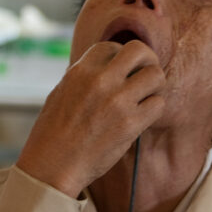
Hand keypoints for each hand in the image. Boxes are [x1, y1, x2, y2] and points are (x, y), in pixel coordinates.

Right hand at [16, 40, 164, 197]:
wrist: (53, 165)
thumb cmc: (53, 132)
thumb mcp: (60, 92)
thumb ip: (82, 76)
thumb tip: (102, 66)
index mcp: (81, 70)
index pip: (113, 46)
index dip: (120, 57)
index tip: (120, 72)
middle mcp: (101, 81)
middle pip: (140, 50)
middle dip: (146, 61)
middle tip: (143, 76)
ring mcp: (118, 101)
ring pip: (156, 75)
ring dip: (155, 85)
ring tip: (146, 96)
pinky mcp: (130, 124)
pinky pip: (158, 104)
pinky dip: (154, 108)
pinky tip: (143, 116)